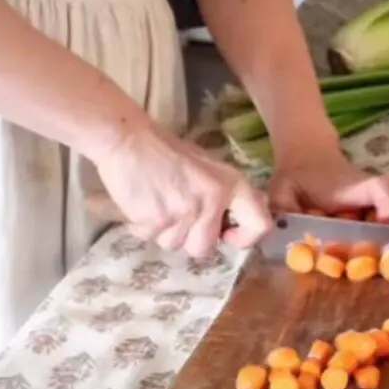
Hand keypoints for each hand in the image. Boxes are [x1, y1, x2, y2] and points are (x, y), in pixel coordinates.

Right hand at [93, 123, 271, 256]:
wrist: (128, 139)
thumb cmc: (167, 154)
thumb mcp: (208, 170)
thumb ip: (222, 198)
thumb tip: (227, 229)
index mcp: (233, 185)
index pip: (261, 225)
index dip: (244, 238)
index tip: (226, 235)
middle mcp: (214, 200)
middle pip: (205, 248)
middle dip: (188, 240)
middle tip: (176, 217)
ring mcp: (186, 212)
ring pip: (174, 246)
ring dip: (162, 232)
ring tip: (156, 203)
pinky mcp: (159, 219)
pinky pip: (150, 239)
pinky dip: (141, 227)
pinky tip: (141, 203)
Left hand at [269, 150, 388, 230]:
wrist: (307, 158)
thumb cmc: (296, 180)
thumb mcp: (281, 194)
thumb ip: (283, 212)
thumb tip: (282, 234)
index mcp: (350, 188)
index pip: (377, 187)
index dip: (386, 203)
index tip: (385, 222)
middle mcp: (373, 187)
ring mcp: (386, 191)